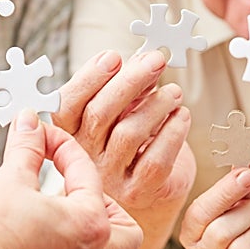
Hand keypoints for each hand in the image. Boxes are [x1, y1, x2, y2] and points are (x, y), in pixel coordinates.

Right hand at [0, 110, 141, 248]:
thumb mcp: (9, 178)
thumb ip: (26, 149)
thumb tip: (29, 125)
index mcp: (90, 222)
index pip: (86, 172)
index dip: (61, 146)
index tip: (41, 136)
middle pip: (128, 234)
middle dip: (109, 207)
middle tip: (78, 192)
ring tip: (80, 230)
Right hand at [55, 50, 192, 211]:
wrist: (152, 191)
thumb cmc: (136, 143)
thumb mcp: (125, 111)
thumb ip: (129, 89)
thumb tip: (146, 59)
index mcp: (72, 132)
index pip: (67, 104)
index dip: (89, 78)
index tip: (114, 56)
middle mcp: (85, 156)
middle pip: (99, 114)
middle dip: (130, 82)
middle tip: (156, 60)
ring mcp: (110, 178)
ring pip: (128, 134)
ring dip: (156, 105)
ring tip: (174, 93)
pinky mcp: (138, 192)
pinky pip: (156, 161)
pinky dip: (172, 134)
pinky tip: (182, 117)